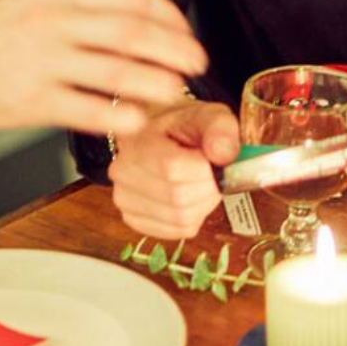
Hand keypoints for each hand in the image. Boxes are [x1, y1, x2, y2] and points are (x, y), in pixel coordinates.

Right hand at [0, 0, 206, 135]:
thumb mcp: (33, 2)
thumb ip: (82, 5)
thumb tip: (143, 18)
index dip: (168, 16)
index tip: (186, 32)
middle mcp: (50, 20)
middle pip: (132, 32)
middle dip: (174, 49)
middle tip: (197, 63)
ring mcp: (39, 60)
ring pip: (116, 70)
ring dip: (155, 82)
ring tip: (176, 91)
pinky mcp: (29, 99)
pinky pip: (86, 109)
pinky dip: (117, 115)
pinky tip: (137, 121)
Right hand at [108, 100, 239, 240]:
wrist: (160, 134)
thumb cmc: (183, 126)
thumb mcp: (208, 115)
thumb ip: (220, 129)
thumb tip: (223, 154)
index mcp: (138, 140)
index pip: (173, 169)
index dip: (204, 170)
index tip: (213, 161)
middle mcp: (122, 172)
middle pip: (179, 198)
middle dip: (207, 188)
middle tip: (210, 173)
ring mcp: (124, 198)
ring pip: (180, 218)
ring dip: (202, 204)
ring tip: (199, 183)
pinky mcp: (134, 219)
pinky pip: (177, 230)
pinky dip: (194, 218)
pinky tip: (191, 198)